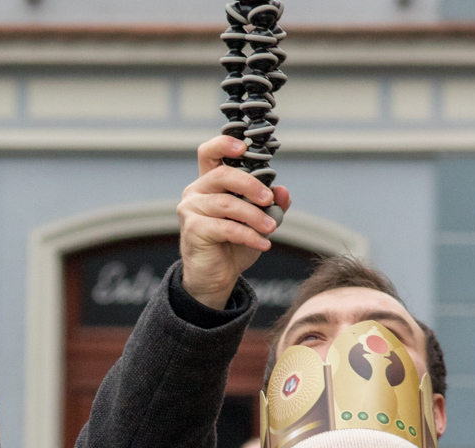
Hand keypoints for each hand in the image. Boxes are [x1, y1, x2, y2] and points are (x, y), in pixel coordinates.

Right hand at [177, 136, 292, 310]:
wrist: (216, 277)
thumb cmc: (233, 245)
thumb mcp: (258, 221)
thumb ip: (272, 205)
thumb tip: (283, 191)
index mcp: (210, 183)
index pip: (209, 153)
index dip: (224, 144)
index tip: (243, 148)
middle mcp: (196, 192)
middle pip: (222, 175)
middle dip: (250, 184)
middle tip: (269, 199)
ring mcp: (191, 210)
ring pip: (226, 204)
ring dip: (254, 216)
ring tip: (272, 228)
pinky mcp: (193, 230)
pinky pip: (226, 227)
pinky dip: (248, 235)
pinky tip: (263, 244)